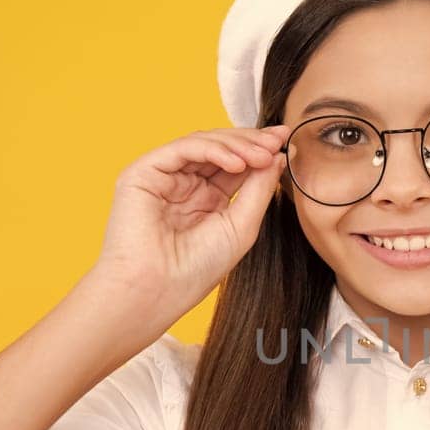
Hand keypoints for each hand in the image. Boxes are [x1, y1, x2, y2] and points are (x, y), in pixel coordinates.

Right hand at [85, 125, 291, 325]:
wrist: (156, 290)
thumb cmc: (196, 269)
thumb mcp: (241, 226)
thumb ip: (259, 189)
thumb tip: (276, 156)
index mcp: (207, 200)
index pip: (236, 165)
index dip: (260, 150)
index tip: (286, 141)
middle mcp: (185, 185)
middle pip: (221, 149)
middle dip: (252, 141)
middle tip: (278, 140)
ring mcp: (165, 177)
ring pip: (203, 143)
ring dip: (236, 144)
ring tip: (262, 154)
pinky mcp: (144, 172)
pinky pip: (183, 149)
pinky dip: (212, 150)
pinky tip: (236, 162)